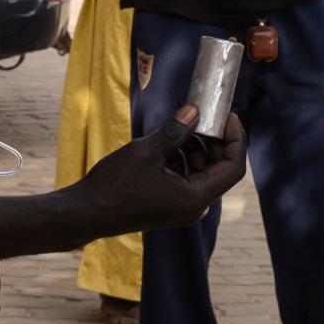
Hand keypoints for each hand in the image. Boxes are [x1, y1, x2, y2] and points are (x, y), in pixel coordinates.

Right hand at [79, 106, 246, 231]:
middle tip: (203, 115)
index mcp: (196, 198)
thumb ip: (175, 131)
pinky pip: (185, 179)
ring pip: (200, 172)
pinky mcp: (168, 205)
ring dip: (195, 148)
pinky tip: (167, 142)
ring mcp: (181, 208)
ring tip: (180, 125)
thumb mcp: (147, 151)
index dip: (236, 139)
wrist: (86, 213)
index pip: (233, 167)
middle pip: (219, 169)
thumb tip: (194, 110)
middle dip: (214, 141)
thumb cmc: (115, 185)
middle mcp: (194, 207)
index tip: (228, 116)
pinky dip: (181, 159)